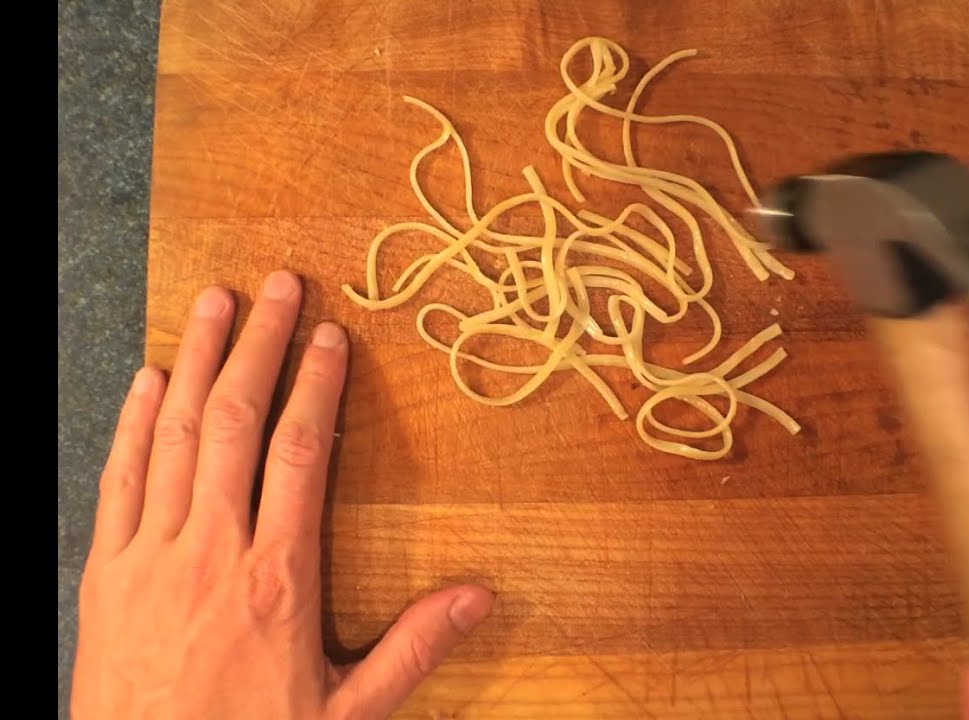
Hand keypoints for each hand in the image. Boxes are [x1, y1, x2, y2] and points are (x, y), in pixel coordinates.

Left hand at [71, 271, 493, 719]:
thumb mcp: (347, 714)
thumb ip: (412, 649)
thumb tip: (479, 599)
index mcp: (277, 578)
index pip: (299, 453)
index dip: (317, 386)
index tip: (329, 337)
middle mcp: (211, 552)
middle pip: (236, 422)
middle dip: (259, 345)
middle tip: (278, 287)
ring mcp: (151, 557)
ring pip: (175, 435)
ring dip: (196, 361)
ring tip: (213, 304)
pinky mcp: (106, 574)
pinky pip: (121, 479)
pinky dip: (134, 422)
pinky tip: (149, 380)